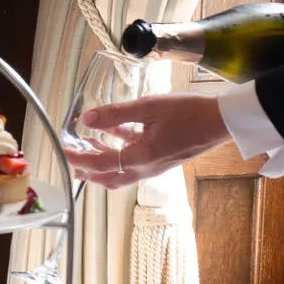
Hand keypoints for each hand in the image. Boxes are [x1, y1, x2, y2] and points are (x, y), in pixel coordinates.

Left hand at [63, 93, 228, 188]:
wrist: (221, 121)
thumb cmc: (189, 113)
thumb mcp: (148, 107)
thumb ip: (116, 114)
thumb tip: (87, 118)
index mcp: (141, 158)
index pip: (100, 164)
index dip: (78, 159)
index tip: (61, 152)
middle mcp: (146, 168)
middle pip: (107, 176)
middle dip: (86, 168)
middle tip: (70, 155)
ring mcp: (154, 166)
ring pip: (120, 171)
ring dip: (101, 161)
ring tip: (85, 145)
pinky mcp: (161, 158)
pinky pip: (134, 160)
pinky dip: (119, 150)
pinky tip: (112, 133)